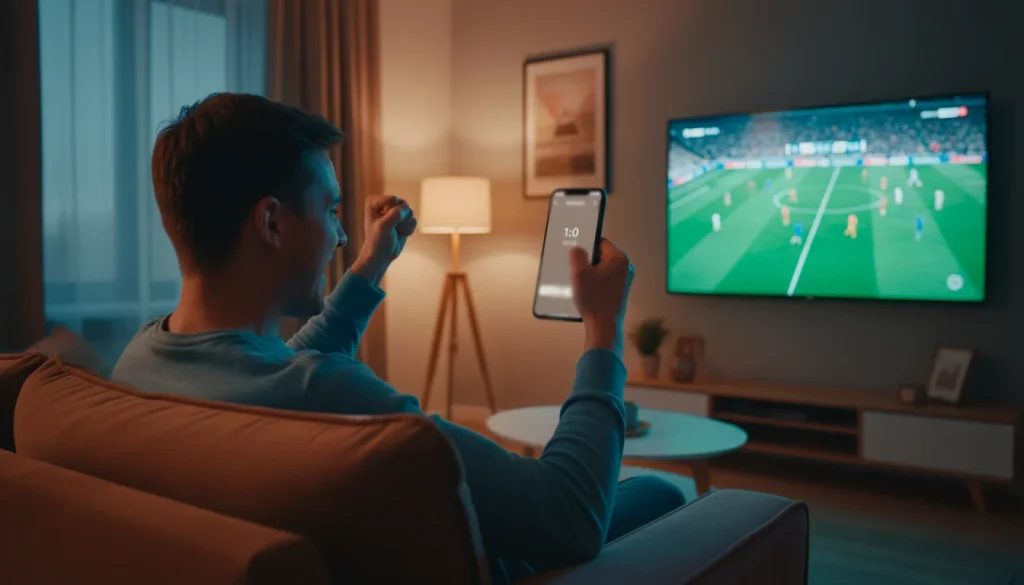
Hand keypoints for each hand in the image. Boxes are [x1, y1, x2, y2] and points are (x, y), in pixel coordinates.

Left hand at [352, 195, 417, 283]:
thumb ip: (396, 213)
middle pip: (403, 204)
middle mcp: (385, 204)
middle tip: (391, 228)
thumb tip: (408, 208)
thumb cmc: (377, 241)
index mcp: (374, 202)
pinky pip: (413, 220)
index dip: (390, 213)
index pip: (393, 200)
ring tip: (395, 231)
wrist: (382, 255)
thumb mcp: (384, 226)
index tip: (381, 224)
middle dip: (400, 219)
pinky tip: (400, 233)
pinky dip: (409, 229)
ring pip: (410, 212)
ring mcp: (395, 211)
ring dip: (404, 225)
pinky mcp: (403, 219)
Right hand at [569, 239, 633, 355]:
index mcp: (619, 258)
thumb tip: (578, 249)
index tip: (576, 257)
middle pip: (601, 255)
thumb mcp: (579, 273)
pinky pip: (605, 279)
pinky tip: (587, 291)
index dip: (586, 247)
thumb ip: (577, 255)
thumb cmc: (593, 298)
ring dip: (591, 272)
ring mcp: (625, 279)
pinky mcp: (621, 290)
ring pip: (602, 268)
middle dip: (588, 261)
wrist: (604, 326)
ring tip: (581, 283)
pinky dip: (596, 282)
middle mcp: (626, 266)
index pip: (599, 241)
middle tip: (576, 271)